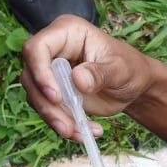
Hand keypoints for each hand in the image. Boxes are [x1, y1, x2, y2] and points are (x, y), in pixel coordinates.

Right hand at [20, 14, 155, 141]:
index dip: (40, 72)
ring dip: (54, 118)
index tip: (55, 97)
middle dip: (47, 105)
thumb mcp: (121, 70)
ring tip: (79, 134)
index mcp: (68, 32)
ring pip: (37, 96)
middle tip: (67, 127)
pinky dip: (63, 124)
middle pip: (31, 76)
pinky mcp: (54, 91)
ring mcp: (50, 71)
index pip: (37, 48)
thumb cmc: (131, 70)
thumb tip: (78, 80)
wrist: (135, 87)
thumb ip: (101, 73)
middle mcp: (53, 49)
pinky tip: (84, 133)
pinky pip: (48, 109)